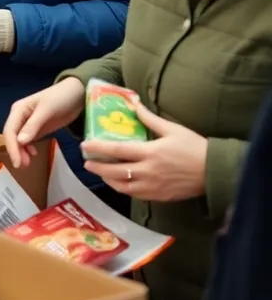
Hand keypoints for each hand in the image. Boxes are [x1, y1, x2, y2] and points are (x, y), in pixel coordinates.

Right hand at [3, 78, 84, 168]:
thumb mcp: (47, 110)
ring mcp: (29, 123)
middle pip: (12, 136)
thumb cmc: (61, 97)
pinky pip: (28, 141)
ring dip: (21, 152)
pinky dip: (28, 148)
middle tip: (23, 165)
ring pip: (19, 140)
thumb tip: (20, 141)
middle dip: (16, 151)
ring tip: (28, 163)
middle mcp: (20, 117)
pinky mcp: (38, 129)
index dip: (12, 147)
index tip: (17, 162)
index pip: (10, 131)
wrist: (78, 94)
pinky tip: (34, 154)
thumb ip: (33, 125)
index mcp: (19, 110)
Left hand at [83, 101, 207, 202]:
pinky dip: (123, 188)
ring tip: (100, 172)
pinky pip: (135, 194)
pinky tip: (119, 182)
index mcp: (150, 153)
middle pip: (115, 171)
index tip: (85, 145)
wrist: (215, 172)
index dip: (98, 148)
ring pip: (122, 186)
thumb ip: (149, 118)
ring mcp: (153, 186)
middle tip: (86, 163)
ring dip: (108, 179)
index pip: (117, 150)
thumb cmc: (195, 148)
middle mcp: (148, 171)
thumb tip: (133, 103)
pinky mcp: (159, 196)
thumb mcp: (172, 129)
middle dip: (97, 167)